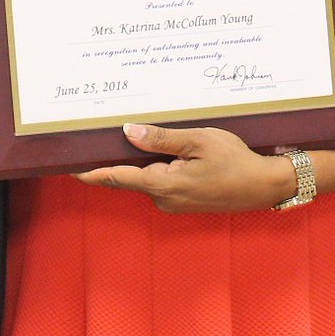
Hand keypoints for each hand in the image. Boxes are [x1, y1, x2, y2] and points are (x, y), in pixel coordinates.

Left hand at [74, 123, 296, 212]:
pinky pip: (160, 181)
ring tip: (133, 134)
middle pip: (129, 176)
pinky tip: (160, 150)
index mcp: (164, 185)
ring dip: (140, 160)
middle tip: (99, 135)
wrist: (265, 185)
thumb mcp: (197, 141)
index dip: (92, 172)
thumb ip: (161, 139)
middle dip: (116, 158)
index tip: (69, 167)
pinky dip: (156, 166)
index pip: (117, 178)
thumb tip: (128, 133)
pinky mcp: (183, 200)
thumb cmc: (235, 161)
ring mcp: (174, 202)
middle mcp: (164, 199)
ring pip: (146, 177)